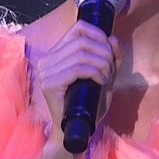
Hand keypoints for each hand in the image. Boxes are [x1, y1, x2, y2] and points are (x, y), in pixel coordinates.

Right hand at [36, 21, 122, 140]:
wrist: (80, 129)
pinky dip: (95, 72)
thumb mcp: (106, 74)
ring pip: (81, 54)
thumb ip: (112, 56)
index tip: (110, 51)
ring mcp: (45, 72)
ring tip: (107, 77)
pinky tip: (101, 81)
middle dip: (104, 53)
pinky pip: (77, 68)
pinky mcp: (49, 84)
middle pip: (82, 41)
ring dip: (102, 63)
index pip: (78, 28)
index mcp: (57, 53)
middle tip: (111, 69)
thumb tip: (113, 38)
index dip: (99, 34)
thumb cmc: (91, 103)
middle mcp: (47, 60)